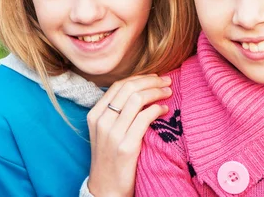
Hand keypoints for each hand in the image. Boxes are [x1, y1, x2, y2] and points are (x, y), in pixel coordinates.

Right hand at [86, 74, 171, 196]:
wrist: (106, 188)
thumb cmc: (110, 157)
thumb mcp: (106, 131)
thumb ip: (117, 111)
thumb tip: (141, 89)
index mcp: (95, 114)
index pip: (119, 85)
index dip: (140, 77)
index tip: (156, 77)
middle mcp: (101, 121)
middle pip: (129, 88)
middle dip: (152, 81)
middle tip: (167, 81)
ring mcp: (113, 134)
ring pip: (137, 99)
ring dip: (157, 92)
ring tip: (169, 92)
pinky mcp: (126, 146)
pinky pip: (144, 118)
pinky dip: (158, 109)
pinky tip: (165, 109)